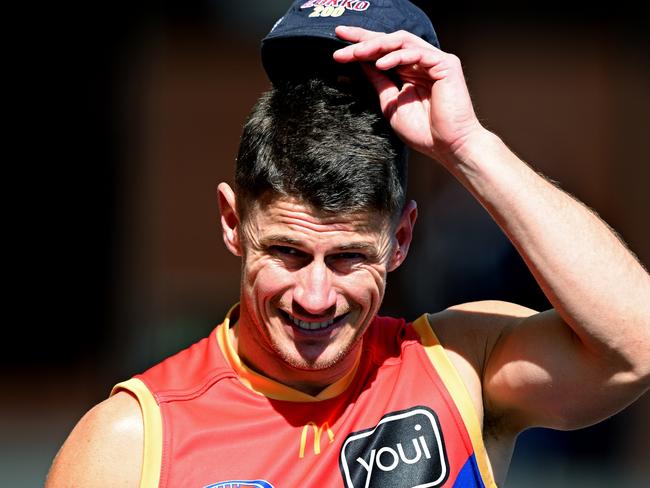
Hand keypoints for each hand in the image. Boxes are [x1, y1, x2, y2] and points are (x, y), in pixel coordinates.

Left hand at [333, 26, 482, 162]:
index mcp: (410, 71)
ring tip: (356, 53)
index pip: (383, 52)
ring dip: (376, 45)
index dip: (361, 46)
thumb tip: (361, 63)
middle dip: (364, 39)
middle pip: (390, 42)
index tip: (338, 48)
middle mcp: (422, 62)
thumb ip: (379, 82)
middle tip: (341, 38)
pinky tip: (380, 64)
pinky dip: (397, 57)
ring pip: (401, 42)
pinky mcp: (446, 64)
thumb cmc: (424, 131)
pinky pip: (417, 53)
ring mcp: (435, 61)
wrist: (447, 146)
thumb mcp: (391, 104)